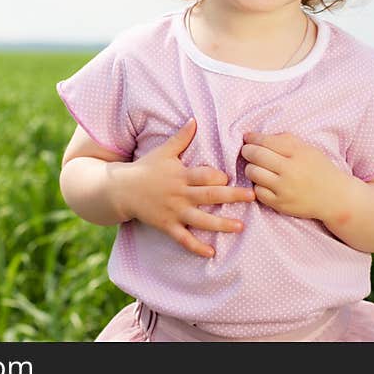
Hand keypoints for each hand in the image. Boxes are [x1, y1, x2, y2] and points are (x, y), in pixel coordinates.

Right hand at [116, 118, 255, 257]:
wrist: (122, 190)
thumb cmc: (146, 168)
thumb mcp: (163, 151)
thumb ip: (181, 138)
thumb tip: (194, 119)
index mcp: (181, 175)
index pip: (204, 175)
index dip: (218, 176)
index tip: (232, 177)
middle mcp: (180, 194)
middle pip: (209, 196)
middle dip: (231, 196)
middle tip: (252, 197)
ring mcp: (174, 212)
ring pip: (200, 220)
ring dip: (221, 224)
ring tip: (240, 227)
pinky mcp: (166, 226)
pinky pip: (183, 239)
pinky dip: (196, 247)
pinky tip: (211, 253)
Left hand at [241, 131, 349, 220]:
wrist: (335, 197)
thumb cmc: (319, 169)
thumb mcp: (307, 149)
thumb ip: (284, 139)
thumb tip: (253, 136)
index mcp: (298, 153)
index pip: (266, 141)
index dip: (252, 138)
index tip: (248, 138)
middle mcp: (291, 170)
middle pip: (256, 155)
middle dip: (247, 151)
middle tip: (247, 151)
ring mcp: (285, 188)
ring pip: (253, 173)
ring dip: (251, 168)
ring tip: (257, 167)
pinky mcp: (280, 204)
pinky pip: (257, 191)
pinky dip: (258, 186)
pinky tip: (265, 183)